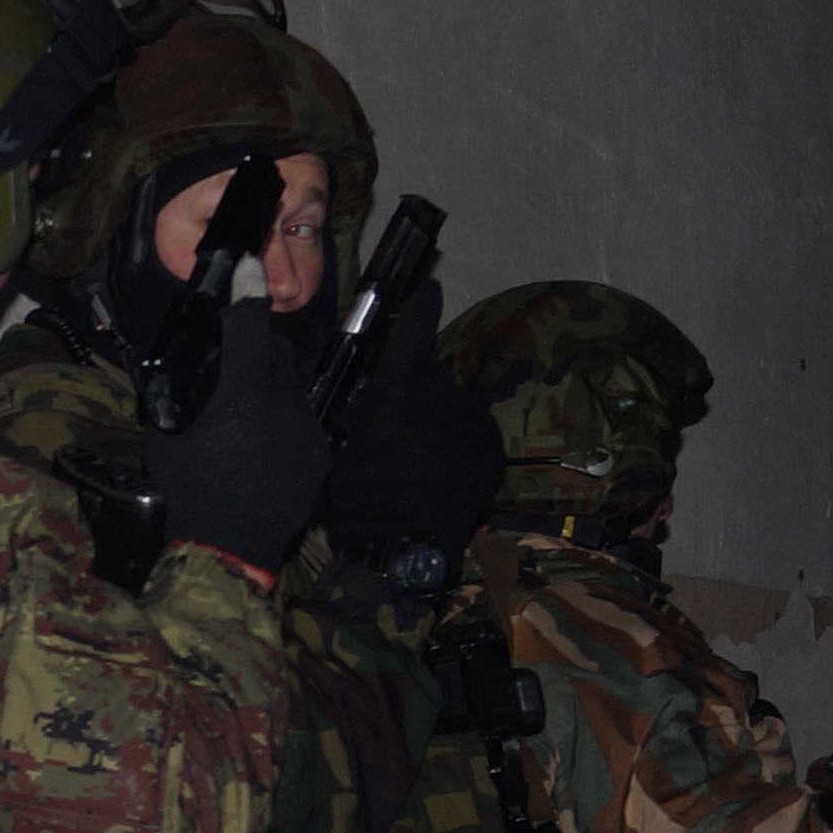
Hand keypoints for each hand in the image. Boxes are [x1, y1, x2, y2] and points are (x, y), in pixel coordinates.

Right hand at [142, 310, 336, 573]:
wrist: (228, 552)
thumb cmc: (189, 495)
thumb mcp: (165, 440)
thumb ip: (169, 396)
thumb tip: (167, 367)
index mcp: (242, 398)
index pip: (250, 327)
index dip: (246, 291)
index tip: (244, 265)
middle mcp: (284, 406)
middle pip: (279, 352)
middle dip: (258, 351)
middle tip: (232, 372)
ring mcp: (308, 431)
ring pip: (294, 387)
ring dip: (271, 389)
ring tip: (246, 421)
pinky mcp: (321, 454)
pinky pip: (305, 421)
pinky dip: (284, 424)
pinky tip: (263, 450)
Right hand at [322, 289, 501, 558]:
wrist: (405, 545)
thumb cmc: (359, 498)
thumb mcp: (342, 445)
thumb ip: (363, 412)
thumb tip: (369, 401)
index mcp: (397, 389)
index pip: (413, 329)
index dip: (421, 304)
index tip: (430, 287)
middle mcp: (441, 394)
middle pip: (429, 373)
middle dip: (415, 386)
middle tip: (395, 420)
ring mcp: (472, 419)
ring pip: (451, 403)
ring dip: (436, 416)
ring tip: (418, 454)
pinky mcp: (491, 446)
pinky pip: (471, 430)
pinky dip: (457, 441)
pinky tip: (440, 470)